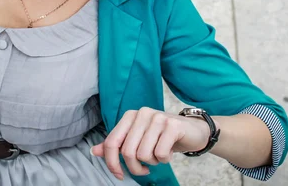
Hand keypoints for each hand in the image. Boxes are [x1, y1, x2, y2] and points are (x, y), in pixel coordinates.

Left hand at [90, 107, 211, 179]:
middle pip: (128, 152)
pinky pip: (161, 153)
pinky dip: (164, 159)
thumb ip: (116, 145)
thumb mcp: (137, 140)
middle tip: (145, 168)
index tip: (119, 175)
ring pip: (144, 154)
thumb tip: (94, 151)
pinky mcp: (173, 125)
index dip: (112, 163)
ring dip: (152, 162)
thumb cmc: (162, 137)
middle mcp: (142, 113)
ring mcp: (158, 117)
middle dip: (135, 168)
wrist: (193, 131)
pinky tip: (168, 152)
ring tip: (159, 155)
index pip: (112, 143)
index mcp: (130, 116)